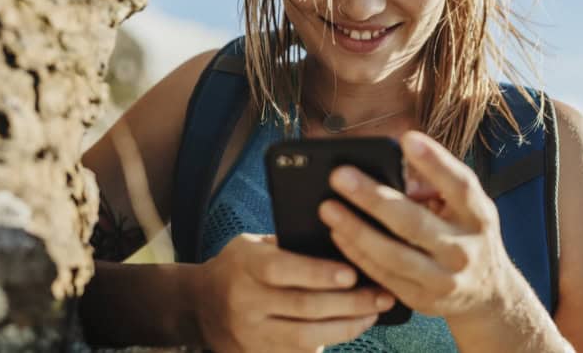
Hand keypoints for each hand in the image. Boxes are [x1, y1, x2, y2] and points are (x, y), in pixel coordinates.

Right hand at [192, 233, 396, 351]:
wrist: (199, 306)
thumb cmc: (241, 266)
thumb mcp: (254, 245)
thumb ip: (290, 245)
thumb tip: (344, 241)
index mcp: (245, 266)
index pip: (283, 270)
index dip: (318, 273)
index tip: (352, 273)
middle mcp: (246, 302)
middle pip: (303, 307)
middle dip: (350, 303)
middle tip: (382, 295)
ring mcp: (251, 334)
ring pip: (306, 337)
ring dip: (347, 326)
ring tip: (375, 312)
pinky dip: (332, 341)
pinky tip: (355, 326)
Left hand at [318, 131, 525, 321]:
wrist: (488, 293)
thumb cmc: (468, 235)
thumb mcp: (467, 207)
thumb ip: (438, 185)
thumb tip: (395, 164)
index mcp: (478, 215)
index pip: (460, 185)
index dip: (436, 162)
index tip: (408, 139)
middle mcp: (463, 248)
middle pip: (414, 222)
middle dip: (373, 198)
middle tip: (340, 176)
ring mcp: (443, 278)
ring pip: (392, 254)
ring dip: (356, 229)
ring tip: (328, 208)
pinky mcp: (422, 299)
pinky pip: (383, 275)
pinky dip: (357, 254)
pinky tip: (338, 234)